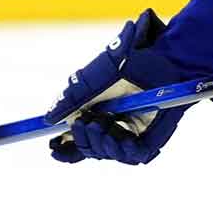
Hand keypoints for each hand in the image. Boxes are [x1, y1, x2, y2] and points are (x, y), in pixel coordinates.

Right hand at [45, 8, 188, 164]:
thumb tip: (49, 119)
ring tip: (100, 124)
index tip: (52, 148)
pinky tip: (122, 138)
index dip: (65, 149)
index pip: (79, 139)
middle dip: (83, 141)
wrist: (164, 57)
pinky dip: (126, 150)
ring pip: (110, 154)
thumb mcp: (94, 79)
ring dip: (100, 145)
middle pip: (91, 150)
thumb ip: (72, 98)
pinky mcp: (152, 137)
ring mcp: (133, 132)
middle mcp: (114, 125)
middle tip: (83, 123)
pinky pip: (136, 155)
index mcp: (98, 112)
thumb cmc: (132, 61)